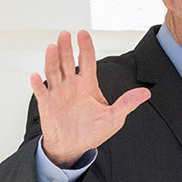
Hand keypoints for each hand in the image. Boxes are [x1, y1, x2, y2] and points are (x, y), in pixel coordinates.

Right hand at [30, 30, 150, 167]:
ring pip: (53, 72)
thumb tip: (146, 93)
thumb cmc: (92, 132)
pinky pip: (42, 93)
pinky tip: (36, 76)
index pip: (87, 61)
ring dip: (52, 60)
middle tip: (65, 34)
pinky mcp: (48, 106)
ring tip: (52, 48)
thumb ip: (127, 103)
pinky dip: (38, 85)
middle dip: (66, 48)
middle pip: (67, 62)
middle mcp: (71, 85)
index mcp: (87, 84)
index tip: (83, 33)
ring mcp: (58, 94)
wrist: (74, 148)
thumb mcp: (114, 117)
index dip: (85, 47)